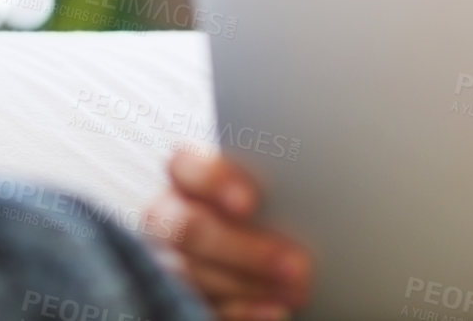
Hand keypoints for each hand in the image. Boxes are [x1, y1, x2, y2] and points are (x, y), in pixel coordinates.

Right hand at [142, 145, 313, 320]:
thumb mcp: (265, 186)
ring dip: (251, 284)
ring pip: (195, 274)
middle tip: (296, 263)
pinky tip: (277, 310)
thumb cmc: (265, 202)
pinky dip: (243, 311)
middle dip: (245, 249)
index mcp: (184, 174)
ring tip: (297, 290)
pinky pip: (205, 307)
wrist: (253, 242)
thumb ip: (272, 184)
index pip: (185, 166)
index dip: (215, 182)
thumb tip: (305, 192)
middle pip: (190, 228)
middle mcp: (167, 215)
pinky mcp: (180, 294)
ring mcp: (169, 258)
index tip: (250, 203)